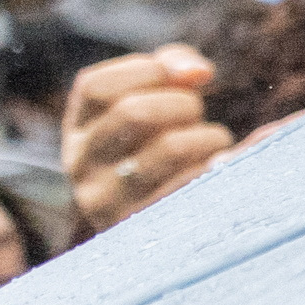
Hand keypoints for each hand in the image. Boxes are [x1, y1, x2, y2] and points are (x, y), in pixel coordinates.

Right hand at [62, 47, 230, 229]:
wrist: (166, 234)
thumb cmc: (164, 152)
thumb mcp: (153, 106)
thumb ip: (172, 70)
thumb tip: (198, 72)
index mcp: (78, 132)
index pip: (95, 87)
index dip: (146, 70)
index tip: (180, 78)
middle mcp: (82, 168)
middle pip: (135, 112)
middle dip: (184, 104)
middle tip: (196, 118)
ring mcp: (110, 203)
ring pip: (172, 148)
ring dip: (209, 137)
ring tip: (212, 146)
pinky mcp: (150, 229)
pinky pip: (196, 185)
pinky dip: (222, 167)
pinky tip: (226, 165)